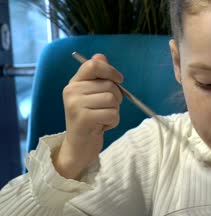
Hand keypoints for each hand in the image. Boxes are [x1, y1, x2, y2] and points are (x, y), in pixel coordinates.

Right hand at [53, 54, 123, 179]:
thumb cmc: (90, 119)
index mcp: (74, 82)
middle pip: (110, 85)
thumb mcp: (92, 95)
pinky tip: (102, 126)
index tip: (119, 80)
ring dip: (114, 111)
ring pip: (113, 99)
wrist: (79, 145)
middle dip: (116, 98)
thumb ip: (98, 76)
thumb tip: (101, 56)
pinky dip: (113, 122)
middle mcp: (71, 91)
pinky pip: (112, 114)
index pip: (93, 65)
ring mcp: (75, 104)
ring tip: (102, 118)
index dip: (111, 70)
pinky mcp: (83, 118)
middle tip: (106, 109)